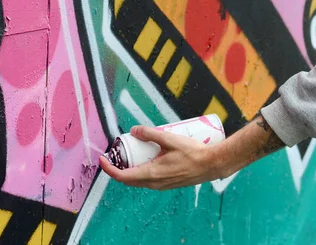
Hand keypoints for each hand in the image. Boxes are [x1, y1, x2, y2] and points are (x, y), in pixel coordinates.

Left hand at [100, 113, 285, 189]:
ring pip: (139, 180)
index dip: (108, 168)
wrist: (212, 164)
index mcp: (151, 174)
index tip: (103, 158)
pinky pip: (149, 179)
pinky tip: (149, 158)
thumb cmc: (194, 152)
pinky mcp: (168, 183)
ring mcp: (162, 185)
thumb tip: (134, 130)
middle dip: (119, 167)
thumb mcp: (170, 139)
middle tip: (118, 152)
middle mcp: (155, 183)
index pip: (122, 176)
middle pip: (129, 179)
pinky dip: (143, 171)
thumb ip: (151, 133)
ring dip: (132, 169)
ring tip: (133, 153)